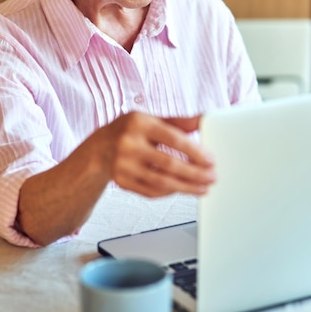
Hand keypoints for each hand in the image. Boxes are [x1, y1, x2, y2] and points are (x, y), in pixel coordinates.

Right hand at [97, 111, 215, 197]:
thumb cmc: (129, 131)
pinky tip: (182, 189)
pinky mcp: (121, 182)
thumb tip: (204, 120)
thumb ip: (178, 122)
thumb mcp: (151, 119)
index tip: (211, 160)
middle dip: (195, 174)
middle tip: (212, 177)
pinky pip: (151, 192)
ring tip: (203, 188)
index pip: (173, 139)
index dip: (195, 151)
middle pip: (169, 164)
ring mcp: (123, 165)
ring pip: (161, 182)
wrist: (98, 148)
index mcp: (138, 123)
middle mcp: (128, 144)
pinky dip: (169, 192)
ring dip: (186, 187)